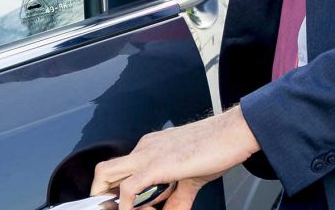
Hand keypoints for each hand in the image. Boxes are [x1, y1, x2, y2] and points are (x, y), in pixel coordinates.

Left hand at [90, 108, 259, 209]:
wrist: (234, 132)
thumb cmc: (217, 147)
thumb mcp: (192, 178)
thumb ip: (178, 198)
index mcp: (152, 147)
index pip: (121, 170)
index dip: (117, 193)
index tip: (131, 208)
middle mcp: (146, 147)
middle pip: (105, 170)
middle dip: (101, 195)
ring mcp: (149, 154)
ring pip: (106, 173)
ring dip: (110, 200)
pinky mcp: (156, 165)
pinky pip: (128, 188)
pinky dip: (126, 206)